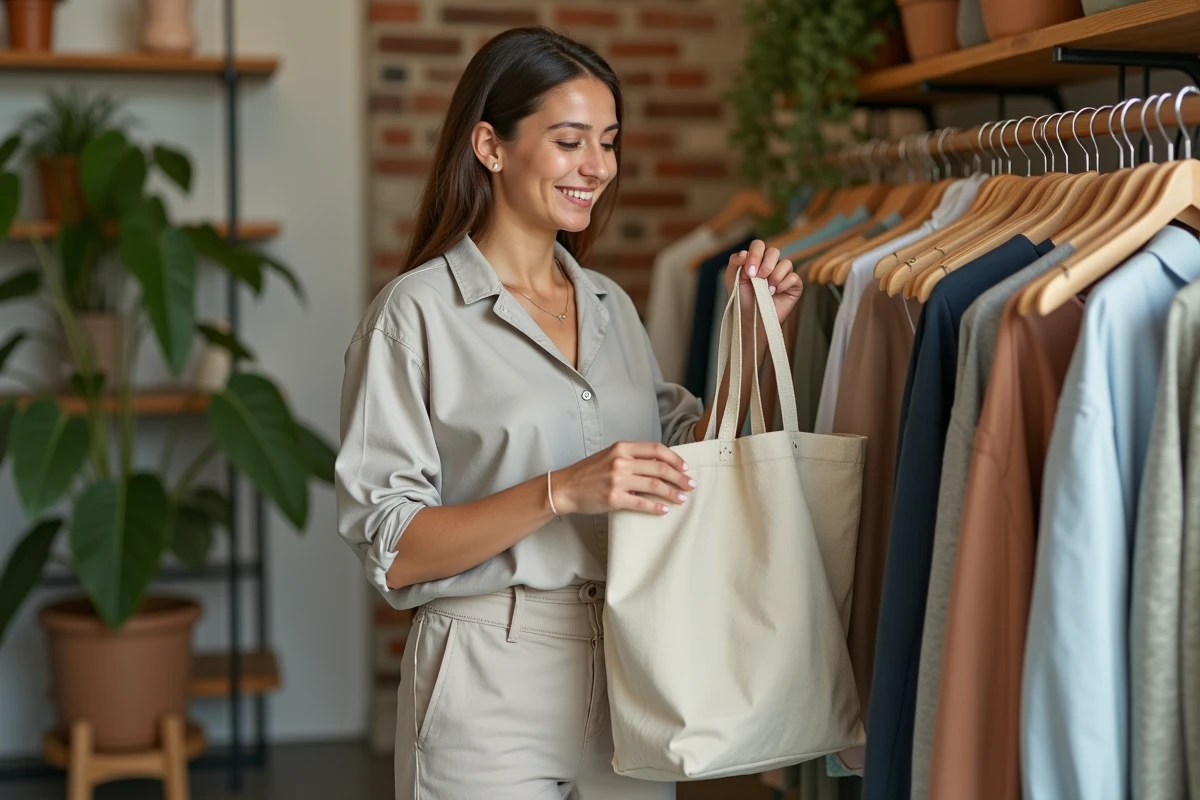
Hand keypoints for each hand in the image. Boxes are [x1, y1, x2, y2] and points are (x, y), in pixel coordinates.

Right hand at [551, 441, 695, 515]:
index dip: (674, 459)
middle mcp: (621, 462)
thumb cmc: (588, 472)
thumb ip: (632, 457)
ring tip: (682, 498)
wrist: (566, 487)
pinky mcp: (614, 498)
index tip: (685, 467)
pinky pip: (641, 503)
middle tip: (690, 485)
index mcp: (622, 448)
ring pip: (654, 486)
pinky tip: (664, 509)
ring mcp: (617, 480)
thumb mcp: (610, 455)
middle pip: (660, 468)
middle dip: (679, 477)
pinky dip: (656, 507)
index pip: (656, 449)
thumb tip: (660, 465)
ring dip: (672, 493)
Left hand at [724, 239, 802, 323]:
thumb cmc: (743, 298)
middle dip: (766, 265)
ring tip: (767, 289)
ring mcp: (784, 274)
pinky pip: (794, 277)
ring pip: (786, 263)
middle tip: (758, 279)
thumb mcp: (733, 279)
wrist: (752, 318)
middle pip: (774, 251)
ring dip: (775, 276)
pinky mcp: (794, 285)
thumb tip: (744, 253)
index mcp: (757, 259)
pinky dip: (783, 285)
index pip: (759, 245)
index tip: (749, 271)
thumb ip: (735, 263)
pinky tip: (775, 293)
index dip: (755, 254)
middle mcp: (772, 264)